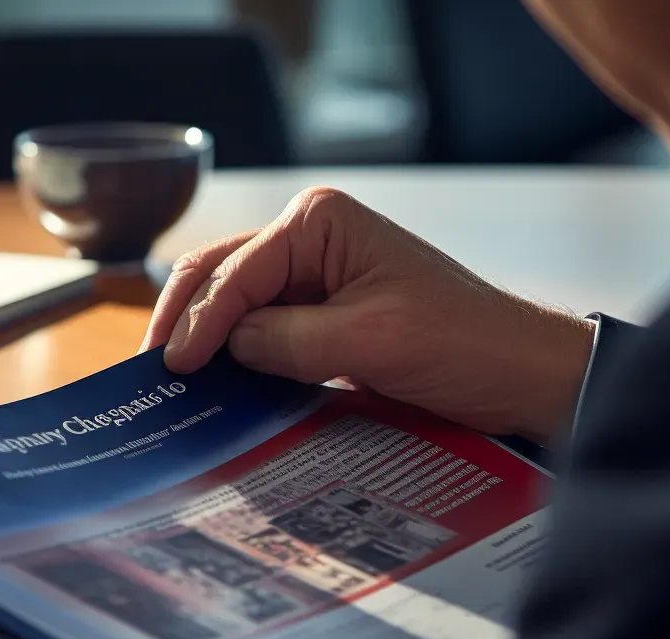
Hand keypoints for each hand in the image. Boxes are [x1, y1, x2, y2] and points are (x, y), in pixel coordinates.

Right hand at [143, 187, 594, 441]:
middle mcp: (310, 236)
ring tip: (165, 382)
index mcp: (319, 221)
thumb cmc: (462, 342)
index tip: (172, 366)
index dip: (199, 320)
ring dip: (203, 339)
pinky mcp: (324, 316)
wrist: (519, 372)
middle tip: (149, 372)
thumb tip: (223, 348)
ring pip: (235, 305)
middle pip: (221, 275)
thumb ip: (287, 341)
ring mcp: (315, 276)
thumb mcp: (369, 340)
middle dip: (182, 319)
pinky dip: (235, 357)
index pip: (237, 270)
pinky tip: (211, 386)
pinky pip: (264, 333)